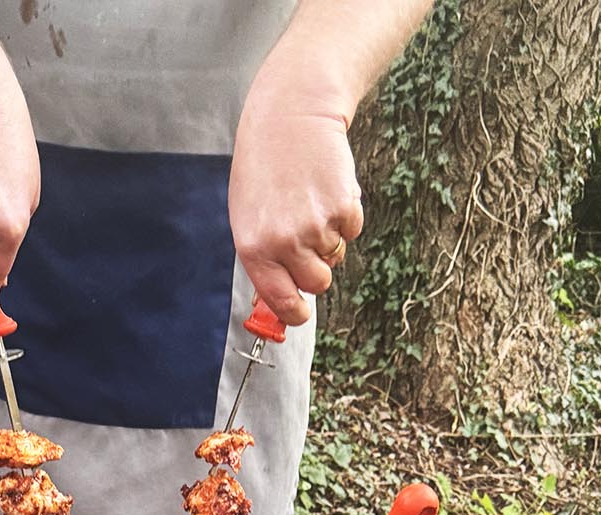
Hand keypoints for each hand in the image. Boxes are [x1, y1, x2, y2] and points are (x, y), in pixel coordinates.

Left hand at [229, 85, 363, 326]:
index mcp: (255, 249)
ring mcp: (316, 226)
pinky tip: (326, 189)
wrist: (289, 116)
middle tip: (306, 239)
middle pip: (317, 284)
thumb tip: (278, 300)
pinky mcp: (344, 207)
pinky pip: (353, 230)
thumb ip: (263, 260)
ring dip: (329, 237)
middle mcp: (285, 242)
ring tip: (311, 202)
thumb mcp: (248, 217)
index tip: (301, 313)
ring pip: (336, 256)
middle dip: (316, 269)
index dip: (295, 312)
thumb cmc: (264, 168)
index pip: (282, 301)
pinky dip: (345, 215)